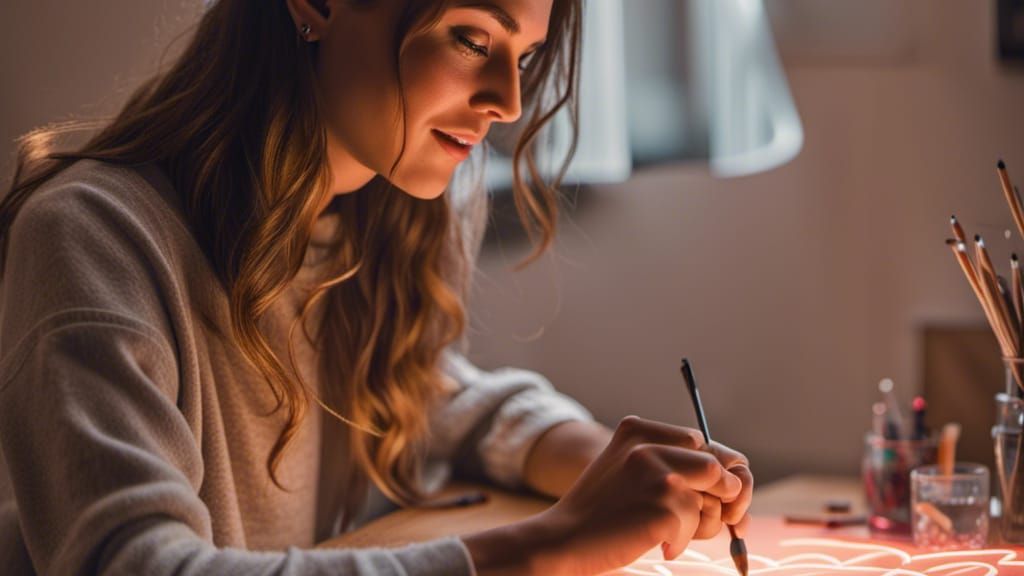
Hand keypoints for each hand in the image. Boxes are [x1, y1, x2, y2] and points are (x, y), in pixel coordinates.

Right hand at [529, 415, 752, 574]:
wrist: (564, 539)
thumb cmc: (603, 512)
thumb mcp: (631, 471)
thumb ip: (674, 466)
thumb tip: (738, 481)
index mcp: (639, 430)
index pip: (702, 443)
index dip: (715, 473)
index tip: (713, 497)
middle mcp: (649, 446)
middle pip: (716, 467)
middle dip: (724, 497)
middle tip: (706, 520)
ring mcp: (657, 475)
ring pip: (713, 499)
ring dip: (700, 523)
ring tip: (667, 533)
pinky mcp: (665, 506)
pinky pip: (698, 525)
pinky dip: (682, 541)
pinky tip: (657, 543)